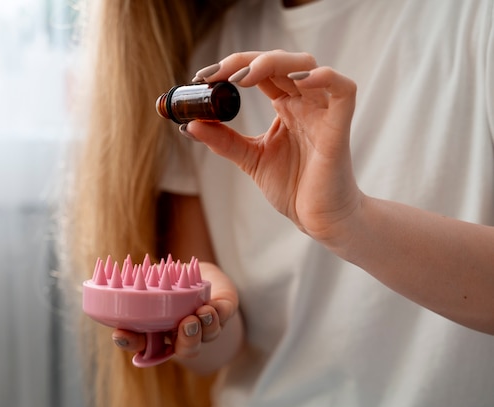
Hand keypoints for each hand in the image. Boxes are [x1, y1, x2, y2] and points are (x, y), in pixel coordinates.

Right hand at [111, 262, 238, 360]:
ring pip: (206, 337)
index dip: (130, 342)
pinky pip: (223, 317)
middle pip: (183, 349)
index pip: (140, 343)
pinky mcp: (223, 312)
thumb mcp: (152, 279)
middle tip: (184, 325)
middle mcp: (182, 334)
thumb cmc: (169, 280)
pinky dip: (218, 313)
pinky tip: (212, 307)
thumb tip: (123, 277)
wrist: (200, 275)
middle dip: (185, 341)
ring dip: (204, 327)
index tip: (122, 334)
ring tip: (201, 313)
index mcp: (158, 329)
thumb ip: (141, 283)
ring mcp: (205, 326)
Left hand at [187, 50, 362, 244]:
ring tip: (243, 78)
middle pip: (279, 62)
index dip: (232, 66)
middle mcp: (304, 102)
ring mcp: (323, 112)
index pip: (259, 71)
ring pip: (307, 66)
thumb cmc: (293, 187)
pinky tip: (299, 81)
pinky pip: (344, 91)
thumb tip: (188, 125)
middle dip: (245, 61)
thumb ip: (223, 140)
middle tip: (215, 75)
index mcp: (285, 106)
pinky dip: (324, 78)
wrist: (318, 218)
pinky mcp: (339, 127)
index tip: (201, 77)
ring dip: (274, 63)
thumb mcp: (250, 158)